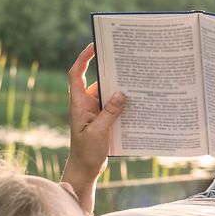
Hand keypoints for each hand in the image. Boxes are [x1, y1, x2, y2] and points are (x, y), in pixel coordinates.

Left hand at [65, 44, 125, 177]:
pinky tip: (138, 102)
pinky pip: (114, 106)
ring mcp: (95, 111)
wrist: (85, 169)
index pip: (76, 73)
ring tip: (137, 80)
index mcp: (78, 103)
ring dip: (120, 89)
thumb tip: (122, 93)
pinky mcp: (104, 119)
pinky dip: (124, 103)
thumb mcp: (99, 132)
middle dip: (110, 70)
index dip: (83, 58)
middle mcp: (85, 103)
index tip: (95, 46)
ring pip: (108, 93)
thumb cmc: (86, 152)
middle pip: (97, 80)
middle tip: (125, 59)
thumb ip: (109, 112)